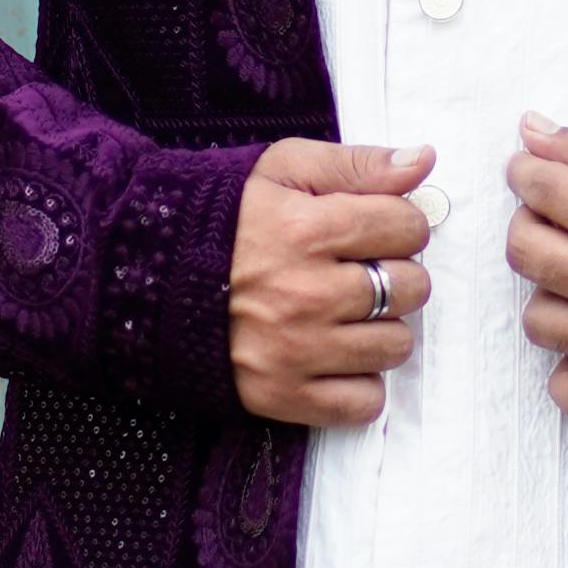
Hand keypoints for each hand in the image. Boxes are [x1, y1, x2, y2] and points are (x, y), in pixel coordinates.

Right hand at [228, 138, 435, 428]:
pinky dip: (359, 383)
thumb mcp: (282, 170)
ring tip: (345, 313)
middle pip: (409, 288)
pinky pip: (363, 403)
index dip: (400, 222)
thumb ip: (356, 163)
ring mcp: (294, 351)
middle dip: (395, 273)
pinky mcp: (281, 396)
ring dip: (381, 328)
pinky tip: (334, 356)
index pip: (407, 227)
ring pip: (394, 346)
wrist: (144, 278)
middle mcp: (304, 294)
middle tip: (360, 271)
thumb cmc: (223, 218)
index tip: (375, 228)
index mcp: (304, 230)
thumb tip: (423, 163)